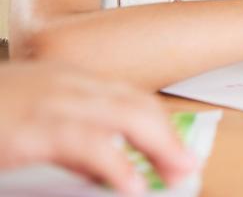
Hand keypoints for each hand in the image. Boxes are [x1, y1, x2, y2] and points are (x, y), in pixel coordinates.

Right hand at [0, 62, 196, 195]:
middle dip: (168, 136)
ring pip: (125, 116)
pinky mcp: (30, 128)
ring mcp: (49, 101)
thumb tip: (110, 168)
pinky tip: (132, 185)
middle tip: (188, 165)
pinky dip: (116, 165)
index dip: (160, 124)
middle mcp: (66, 84)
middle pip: (136, 105)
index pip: (130, 98)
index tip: (179, 148)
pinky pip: (87, 142)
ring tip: (177, 174)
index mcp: (68, 81)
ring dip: (158, 146)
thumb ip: (71, 139)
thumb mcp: (31, 123)